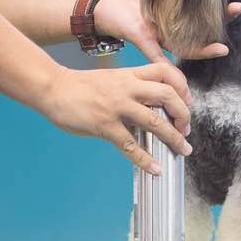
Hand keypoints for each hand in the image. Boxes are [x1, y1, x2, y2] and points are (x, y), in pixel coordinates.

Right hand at [40, 62, 192, 173]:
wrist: (53, 87)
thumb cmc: (79, 86)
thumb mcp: (111, 79)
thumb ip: (131, 89)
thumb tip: (150, 108)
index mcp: (129, 75)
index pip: (165, 71)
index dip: (182, 86)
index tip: (187, 101)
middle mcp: (127, 88)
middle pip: (168, 94)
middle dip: (184, 113)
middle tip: (186, 128)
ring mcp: (117, 106)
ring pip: (155, 121)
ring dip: (173, 138)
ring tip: (182, 150)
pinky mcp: (105, 125)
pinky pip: (130, 145)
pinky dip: (145, 160)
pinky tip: (154, 169)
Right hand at [94, 0, 240, 61]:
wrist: (106, 5)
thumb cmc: (122, 26)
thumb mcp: (140, 40)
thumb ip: (155, 56)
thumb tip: (169, 77)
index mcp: (172, 35)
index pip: (196, 44)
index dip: (210, 47)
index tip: (224, 48)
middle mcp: (177, 18)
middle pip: (203, 18)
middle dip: (222, 15)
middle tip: (238, 8)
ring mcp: (173, 1)